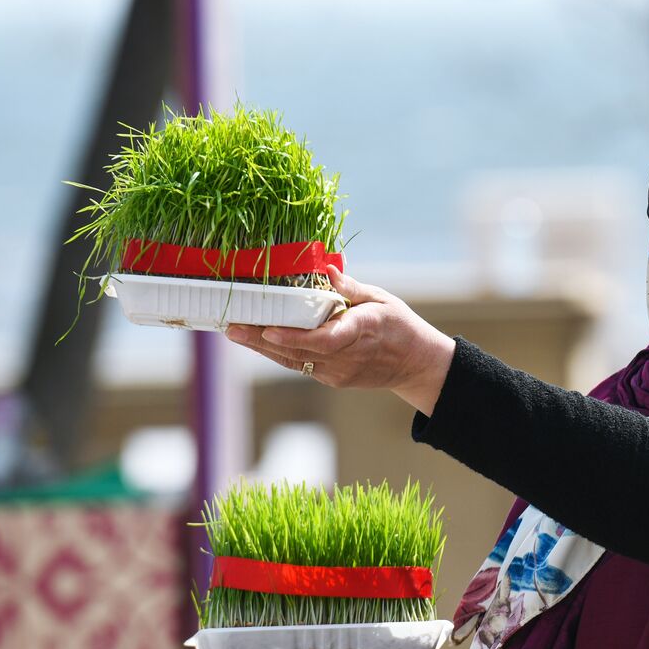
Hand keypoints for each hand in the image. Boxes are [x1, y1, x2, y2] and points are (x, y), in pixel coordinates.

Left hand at [226, 266, 455, 413]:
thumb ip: (351, 287)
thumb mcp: (381, 298)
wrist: (415, 364)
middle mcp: (348, 356)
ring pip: (295, 361)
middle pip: (299, 351)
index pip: (325, 339)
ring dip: (264, 348)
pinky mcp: (334, 379)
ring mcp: (339, 371)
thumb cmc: (399, 325)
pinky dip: (280, 353)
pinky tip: (259, 341)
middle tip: (233, 328)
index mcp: (363, 330)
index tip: (269, 330)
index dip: (294, 337)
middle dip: (263, 339)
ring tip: (237, 333)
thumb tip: (325, 269)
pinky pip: (301, 365)